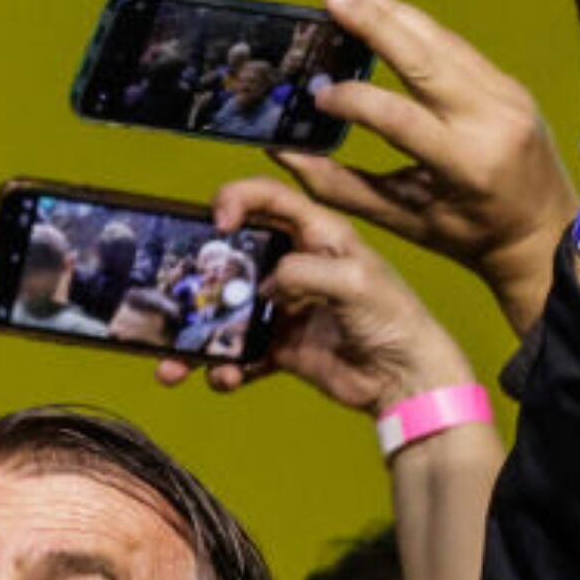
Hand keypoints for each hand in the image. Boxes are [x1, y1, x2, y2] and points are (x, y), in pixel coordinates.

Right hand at [154, 179, 476, 414]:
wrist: (406, 380)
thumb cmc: (396, 320)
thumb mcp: (356, 281)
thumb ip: (305, 270)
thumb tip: (263, 284)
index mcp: (318, 237)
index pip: (270, 200)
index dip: (239, 198)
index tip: (218, 222)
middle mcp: (295, 266)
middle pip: (232, 258)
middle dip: (196, 277)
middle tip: (174, 296)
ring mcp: (283, 309)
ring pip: (224, 314)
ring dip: (193, 337)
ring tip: (174, 363)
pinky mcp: (280, 347)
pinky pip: (238, 355)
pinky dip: (223, 369)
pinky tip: (222, 379)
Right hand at [268, 0, 573, 333]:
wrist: (544, 231)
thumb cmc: (467, 236)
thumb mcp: (403, 222)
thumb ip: (340, 187)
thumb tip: (284, 152)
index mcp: (466, 164)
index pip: (401, 119)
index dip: (355, 101)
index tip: (316, 95)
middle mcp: (492, 120)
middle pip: (428, 58)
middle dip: (378, 24)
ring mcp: (506, 96)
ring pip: (444, 42)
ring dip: (394, 13)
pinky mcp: (508, 85)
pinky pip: (457, 49)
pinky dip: (418, 28)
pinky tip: (386, 12)